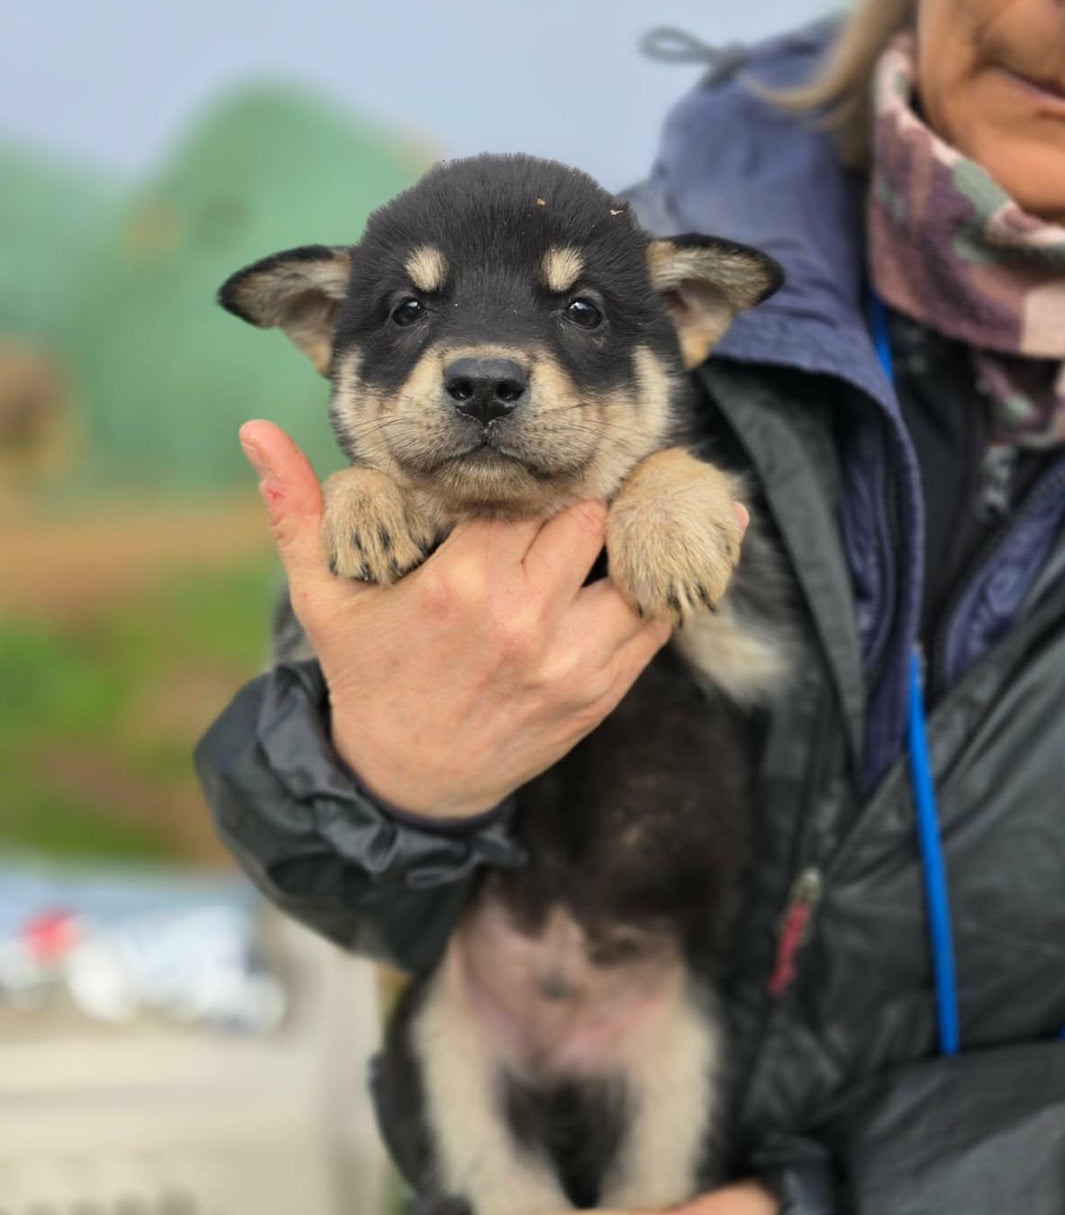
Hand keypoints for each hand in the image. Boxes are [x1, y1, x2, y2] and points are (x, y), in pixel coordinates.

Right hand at [238, 421, 673, 819]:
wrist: (409, 783)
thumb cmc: (368, 677)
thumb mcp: (323, 599)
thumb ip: (297, 513)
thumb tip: (254, 432)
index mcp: (459, 585)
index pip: (523, 493)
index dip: (524, 479)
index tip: (519, 475)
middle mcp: (523, 620)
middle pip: (587, 517)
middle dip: (575, 502)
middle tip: (568, 495)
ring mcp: (571, 661)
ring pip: (636, 564)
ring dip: (628, 540)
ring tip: (618, 523)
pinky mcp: (601, 692)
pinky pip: (657, 620)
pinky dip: (660, 586)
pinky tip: (654, 562)